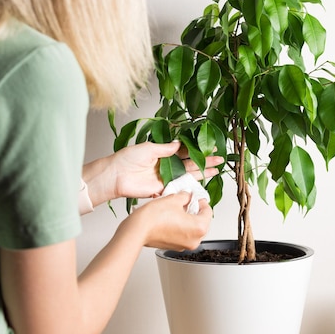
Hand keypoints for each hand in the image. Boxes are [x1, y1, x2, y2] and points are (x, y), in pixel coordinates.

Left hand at [83, 142, 222, 206]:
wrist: (114, 177)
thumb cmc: (126, 159)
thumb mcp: (148, 148)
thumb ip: (166, 148)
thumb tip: (180, 144)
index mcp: (162, 153)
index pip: (185, 151)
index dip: (198, 149)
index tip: (210, 147)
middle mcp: (166, 165)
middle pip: (190, 163)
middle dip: (205, 161)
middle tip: (220, 159)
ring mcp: (166, 177)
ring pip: (188, 175)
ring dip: (203, 173)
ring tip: (217, 170)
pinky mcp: (163, 189)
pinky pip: (179, 187)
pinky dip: (190, 186)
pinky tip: (202, 184)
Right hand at [116, 191, 212, 250]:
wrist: (137, 230)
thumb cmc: (154, 218)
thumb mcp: (174, 199)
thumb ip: (186, 196)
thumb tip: (188, 196)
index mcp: (199, 228)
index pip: (208, 211)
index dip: (201, 201)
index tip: (195, 197)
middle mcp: (194, 240)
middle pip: (201, 222)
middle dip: (194, 210)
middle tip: (186, 201)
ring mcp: (184, 245)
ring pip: (191, 228)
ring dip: (186, 218)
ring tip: (176, 208)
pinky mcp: (174, 246)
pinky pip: (182, 234)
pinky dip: (179, 226)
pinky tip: (170, 217)